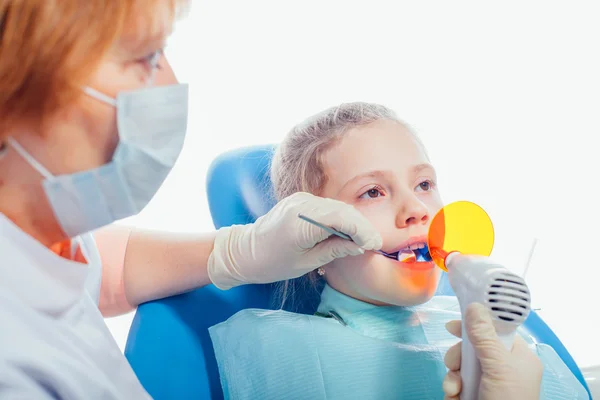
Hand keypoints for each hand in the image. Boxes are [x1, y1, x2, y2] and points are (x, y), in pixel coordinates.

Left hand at [207, 192, 382, 289]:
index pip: (342, 219)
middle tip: (374, 244)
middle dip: (361, 226)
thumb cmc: (272, 263)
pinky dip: (340, 218)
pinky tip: (347, 232)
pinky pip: (327, 207)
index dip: (362, 230)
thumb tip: (359, 245)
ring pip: (336, 207)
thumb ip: (334, 250)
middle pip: (342, 210)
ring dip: (352, 221)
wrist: (245, 252)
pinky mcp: (300, 200)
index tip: (374, 245)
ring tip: (364, 240)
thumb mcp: (307, 263)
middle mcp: (301, 204)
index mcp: (301, 222)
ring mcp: (300, 199)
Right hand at [442, 303, 542, 399]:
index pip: (496, 330)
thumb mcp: (498, 366)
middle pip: (473, 347)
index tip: (455, 325)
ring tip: (454, 388)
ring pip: (461, 365)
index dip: (476, 325)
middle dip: (458, 356)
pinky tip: (453, 396)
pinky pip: (456, 382)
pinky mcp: (474, 395)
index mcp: (518, 357)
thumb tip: (474, 305)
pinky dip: (451, 388)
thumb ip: (484, 336)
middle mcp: (503, 367)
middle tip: (454, 364)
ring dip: (452, 375)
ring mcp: (487, 382)